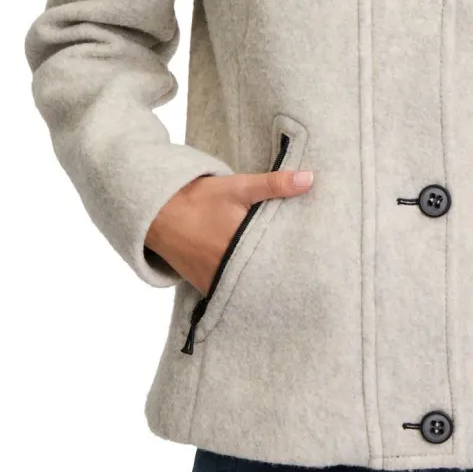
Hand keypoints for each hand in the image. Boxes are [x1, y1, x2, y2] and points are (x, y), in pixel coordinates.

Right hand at [144, 167, 314, 295]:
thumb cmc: (200, 199)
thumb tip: (309, 179)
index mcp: (240, 246)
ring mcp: (214, 281)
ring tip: (287, 284)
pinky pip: (229, 292)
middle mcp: (226, 270)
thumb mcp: (239, 187)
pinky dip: (243, 288)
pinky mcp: (204, 285)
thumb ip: (274, 185)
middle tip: (306, 278)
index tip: (313, 265)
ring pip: (247, 289)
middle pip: (264, 279)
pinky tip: (258, 283)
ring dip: (263, 284)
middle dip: (282, 278)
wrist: (159, 211)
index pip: (276, 263)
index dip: (296, 265)